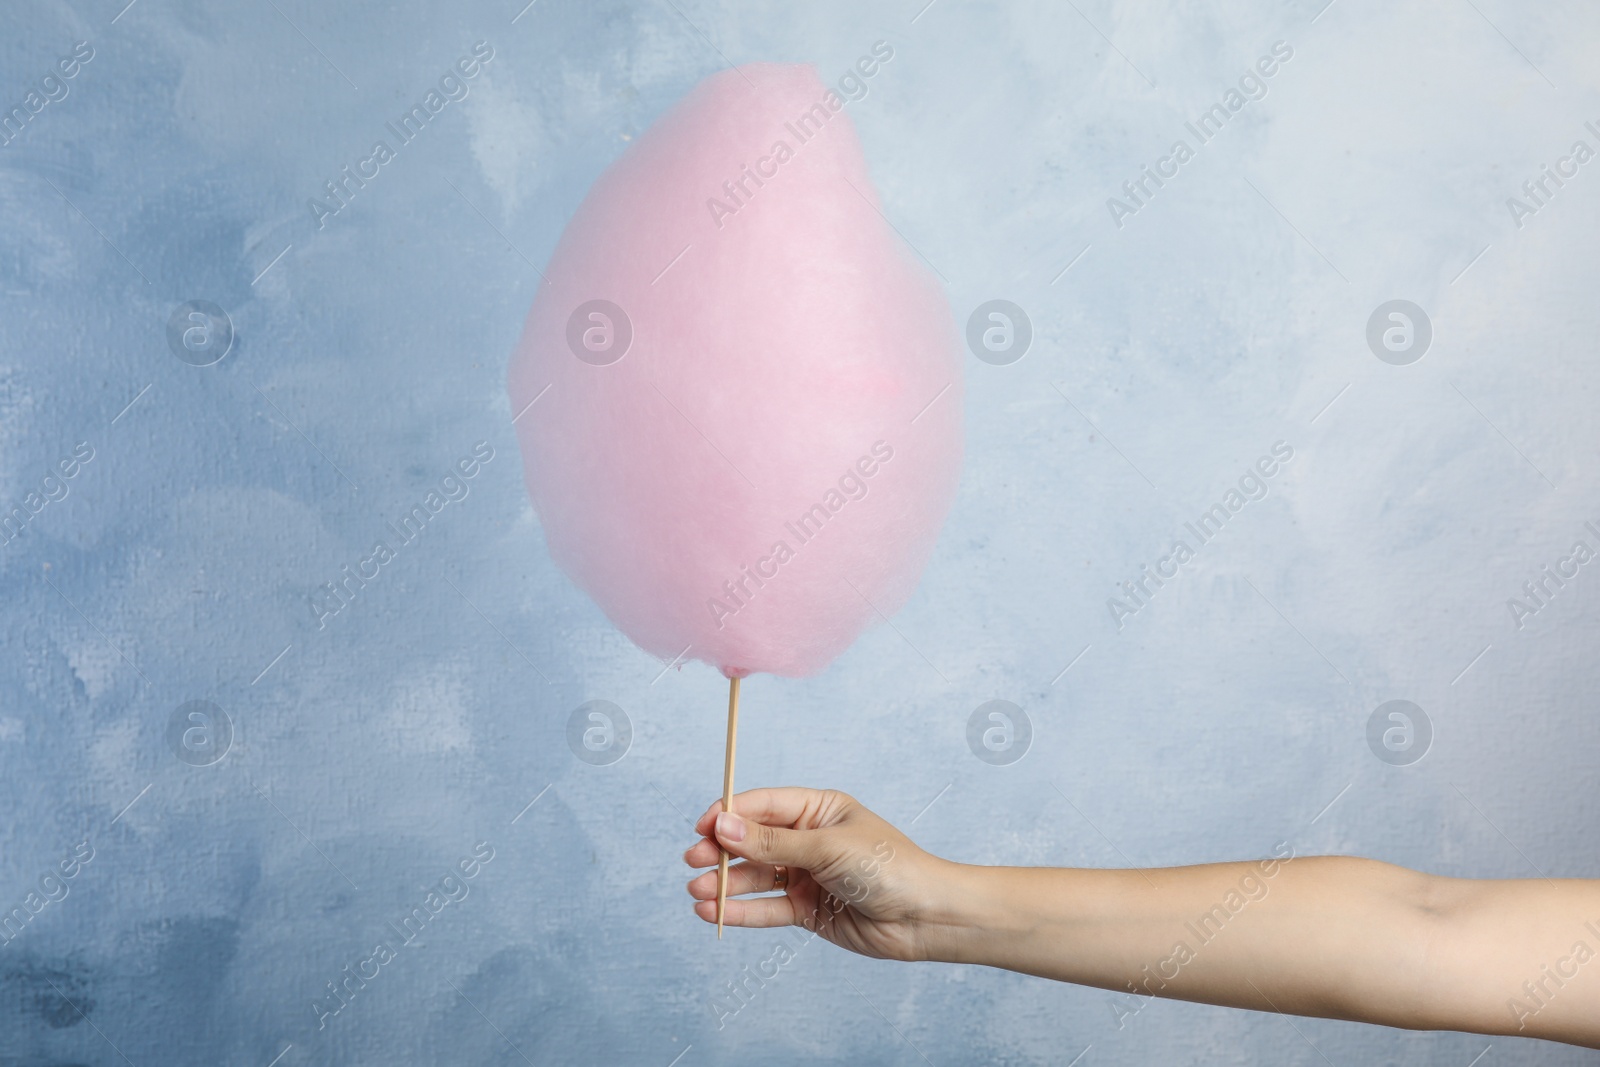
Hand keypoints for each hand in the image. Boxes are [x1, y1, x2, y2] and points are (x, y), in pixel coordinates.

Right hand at [683, 787, 957, 961]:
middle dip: (722, 851)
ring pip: (756, 876)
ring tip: (697, 892)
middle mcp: (809, 840)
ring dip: (726, 883)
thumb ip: (773, 843)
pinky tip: (714, 912)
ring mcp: (807, 875)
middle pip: (754, 841)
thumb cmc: (889, 867)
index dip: (730, 813)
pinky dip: (741, 910)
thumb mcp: (827, 848)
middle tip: (694, 861)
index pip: (763, 805)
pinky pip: (767, 908)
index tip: (702, 827)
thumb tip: (724, 826)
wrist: (925, 917)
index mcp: (818, 809)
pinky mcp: (807, 910)